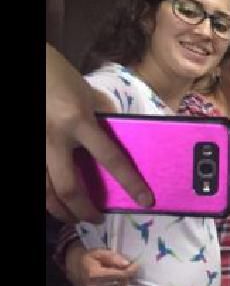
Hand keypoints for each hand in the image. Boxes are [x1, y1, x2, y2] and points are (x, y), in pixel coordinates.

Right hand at [46, 45, 152, 222]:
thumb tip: (119, 138)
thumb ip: (103, 117)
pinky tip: (54, 201)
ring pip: (44, 191)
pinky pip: (36, 179)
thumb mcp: (88, 94)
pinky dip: (45, 194)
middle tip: (96, 219)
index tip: (146, 201)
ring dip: (60, 210)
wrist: (31, 66)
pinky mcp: (27, 148)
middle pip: (70, 188)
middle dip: (84, 210)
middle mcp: (55, 137)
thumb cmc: (59, 77)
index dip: (130, 183)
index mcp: (79, 121)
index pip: (112, 159)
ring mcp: (35, 144)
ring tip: (73, 217)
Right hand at [64, 242, 138, 285]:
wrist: (74, 267)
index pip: (121, 275)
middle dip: (127, 278)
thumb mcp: (100, 252)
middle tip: (125, 272)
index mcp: (95, 274)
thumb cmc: (89, 259)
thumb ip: (114, 257)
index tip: (135, 265)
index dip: (132, 270)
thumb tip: (127, 264)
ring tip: (119, 280)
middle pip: (121, 285)